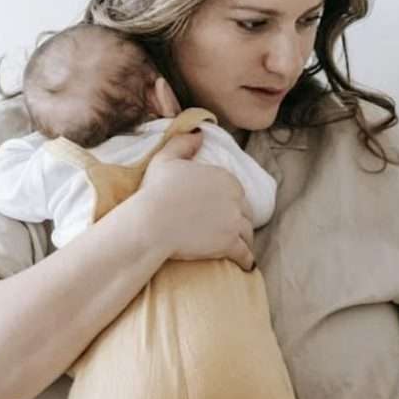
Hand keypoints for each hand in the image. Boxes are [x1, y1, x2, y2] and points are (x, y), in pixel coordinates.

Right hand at [134, 131, 255, 270]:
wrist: (151, 222)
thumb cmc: (155, 191)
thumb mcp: (166, 159)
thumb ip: (184, 143)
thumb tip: (200, 133)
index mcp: (224, 177)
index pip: (236, 192)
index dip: (230, 202)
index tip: (223, 210)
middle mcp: (235, 198)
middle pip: (244, 212)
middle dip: (239, 221)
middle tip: (232, 231)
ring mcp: (234, 222)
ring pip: (247, 233)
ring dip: (244, 240)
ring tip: (239, 247)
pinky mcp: (230, 244)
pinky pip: (246, 254)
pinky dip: (247, 260)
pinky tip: (246, 265)